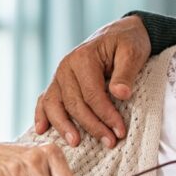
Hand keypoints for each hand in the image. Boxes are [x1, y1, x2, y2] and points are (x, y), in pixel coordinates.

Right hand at [34, 15, 149, 147]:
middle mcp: (66, 67)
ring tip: (76, 143)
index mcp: (83, 58)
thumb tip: (120, 94)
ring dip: (64, 126)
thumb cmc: (128, 42)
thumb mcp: (133, 52)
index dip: (106, 115)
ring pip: (55, 105)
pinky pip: (46, 99)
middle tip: (110, 142)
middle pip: (74, 103)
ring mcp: (60, 75)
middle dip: (92, 125)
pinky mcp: (59, 82)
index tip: (120, 131)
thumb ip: (126, 72)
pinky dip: (42, 115)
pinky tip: (42, 130)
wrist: (121, 32)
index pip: (92, 94)